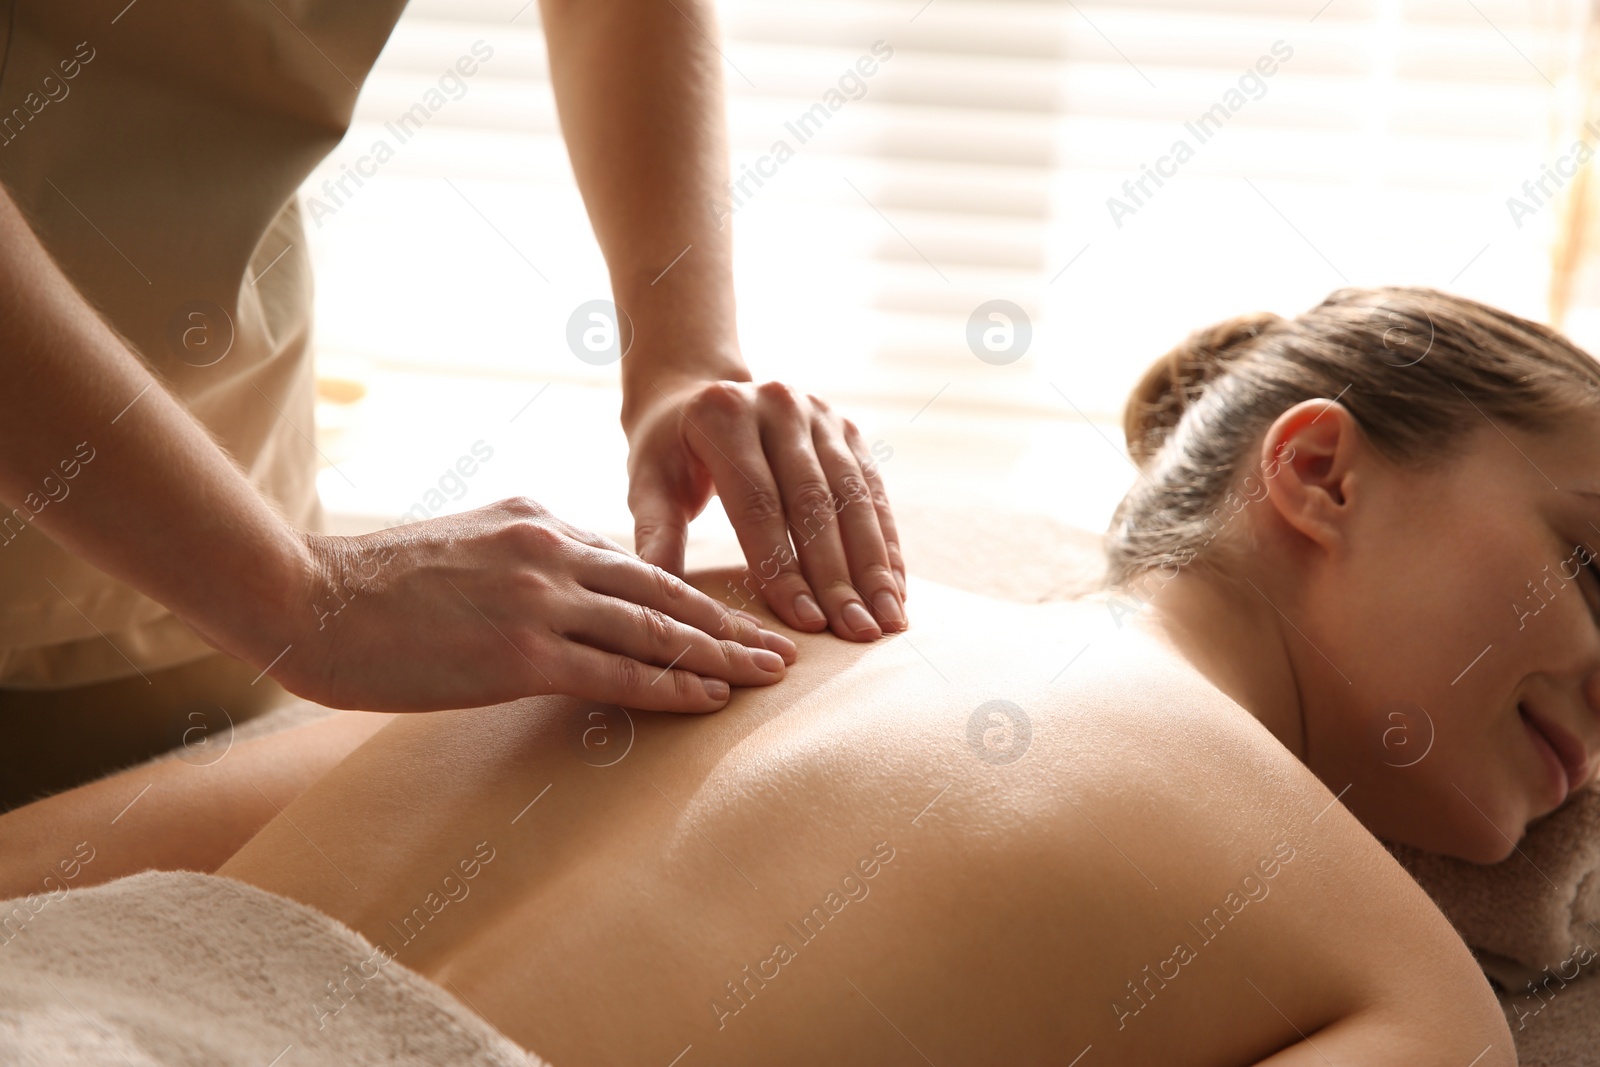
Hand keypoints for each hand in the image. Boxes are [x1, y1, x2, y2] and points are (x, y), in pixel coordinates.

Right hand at [260, 497, 796, 712]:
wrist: (307, 597)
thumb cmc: (373, 582)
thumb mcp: (466, 541)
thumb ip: (526, 555)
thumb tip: (575, 582)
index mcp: (538, 520)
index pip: (636, 564)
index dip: (693, 596)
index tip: (735, 618)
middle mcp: (552, 551)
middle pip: (664, 592)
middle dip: (730, 624)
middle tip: (783, 648)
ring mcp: (540, 600)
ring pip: (654, 631)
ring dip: (720, 657)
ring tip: (768, 676)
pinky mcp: (521, 653)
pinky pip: (617, 673)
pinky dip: (671, 687)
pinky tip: (711, 699)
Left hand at [624, 378, 906, 640]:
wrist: (698, 392)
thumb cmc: (669, 451)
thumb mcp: (649, 486)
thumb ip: (656, 540)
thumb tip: (663, 607)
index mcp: (723, 415)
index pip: (759, 502)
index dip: (784, 566)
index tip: (807, 622)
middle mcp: (778, 404)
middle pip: (813, 501)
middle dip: (838, 575)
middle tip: (856, 633)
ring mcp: (819, 413)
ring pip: (853, 497)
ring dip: (873, 564)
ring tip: (886, 619)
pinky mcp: (847, 428)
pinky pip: (872, 490)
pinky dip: (886, 541)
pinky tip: (894, 587)